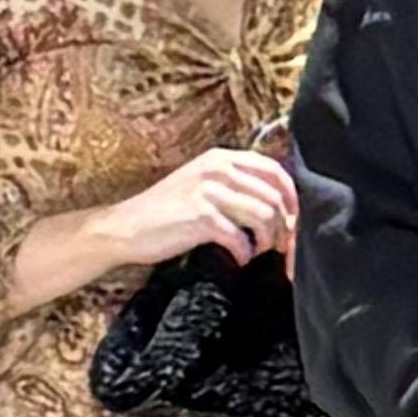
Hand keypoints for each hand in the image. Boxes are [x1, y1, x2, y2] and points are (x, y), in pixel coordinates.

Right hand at [10, 146, 301, 307]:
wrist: (125, 228)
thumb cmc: (167, 212)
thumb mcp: (202, 185)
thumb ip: (236, 187)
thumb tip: (281, 208)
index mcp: (221, 158)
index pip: (275, 171)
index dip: (291, 199)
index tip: (292, 222)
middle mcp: (217, 168)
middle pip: (274, 198)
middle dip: (285, 227)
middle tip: (280, 248)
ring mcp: (208, 191)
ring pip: (264, 216)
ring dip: (267, 241)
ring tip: (256, 251)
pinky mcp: (200, 216)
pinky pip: (240, 238)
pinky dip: (245, 253)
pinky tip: (238, 258)